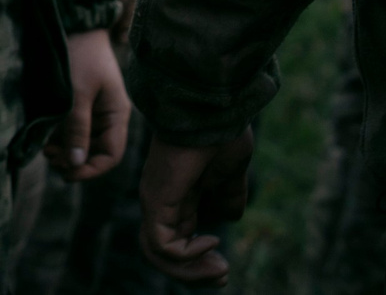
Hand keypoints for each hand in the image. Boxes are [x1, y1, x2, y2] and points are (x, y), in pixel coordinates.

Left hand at [55, 28, 131, 182]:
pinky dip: (60, 137)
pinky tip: (46, 138)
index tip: (66, 174)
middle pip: (94, 151)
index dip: (91, 169)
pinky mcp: (77, 104)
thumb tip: (75, 162)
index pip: (111, 155)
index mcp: (117, 115)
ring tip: (46, 149)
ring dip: (65, 150)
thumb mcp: (77, 93)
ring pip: (81, 142)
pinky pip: (71, 129)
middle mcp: (107, 116)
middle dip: (74, 160)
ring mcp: (92, 110)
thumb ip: (77, 128)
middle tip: (50, 157)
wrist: (72, 23)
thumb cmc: (79, 55)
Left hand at [138, 128, 254, 285]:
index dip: (199, 259)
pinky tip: (211, 240)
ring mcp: (156, 200)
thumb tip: (228, 218)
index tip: (223, 263)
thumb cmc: (223, 132)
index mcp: (180, 194)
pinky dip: (187, 255)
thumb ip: (227, 193)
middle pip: (166, 252)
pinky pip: (161, 244)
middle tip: (222, 274)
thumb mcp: (230, 172)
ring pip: (159, 254)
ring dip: (191, 272)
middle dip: (195, 273)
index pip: (178, 239)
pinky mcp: (156, 200)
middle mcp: (163, 200)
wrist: (214, 110)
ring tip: (220, 269)